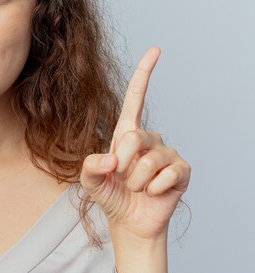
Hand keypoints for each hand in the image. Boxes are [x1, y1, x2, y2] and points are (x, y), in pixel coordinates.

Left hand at [80, 46, 190, 240]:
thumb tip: (111, 159)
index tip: (155, 50)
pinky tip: (154, 193)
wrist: (129, 222)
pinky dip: (155, 189)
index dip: (144, 74)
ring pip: (149, 161)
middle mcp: (149, 138)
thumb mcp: (90, 180)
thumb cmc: (110, 195)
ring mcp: (167, 154)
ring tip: (137, 188)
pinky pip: (168, 174)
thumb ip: (90, 167)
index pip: (135, 99)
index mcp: (126, 133)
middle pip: (134, 137)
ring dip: (137, 181)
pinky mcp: (182, 170)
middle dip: (123, 163)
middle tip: (122, 179)